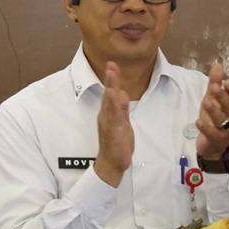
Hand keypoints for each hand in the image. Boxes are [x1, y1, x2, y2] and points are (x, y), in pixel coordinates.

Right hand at [94, 62, 133, 186]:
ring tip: (112, 74)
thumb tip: (120, 94)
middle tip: (111, 64)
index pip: (111, 93)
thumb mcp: (122, 123)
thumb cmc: (117, 144)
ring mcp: (109, 122)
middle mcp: (106, 116)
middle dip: (111, 79)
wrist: (112, 163)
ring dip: (111, 87)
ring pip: (110, 102)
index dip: (112, 79)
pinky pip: (113, 115)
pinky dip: (113, 105)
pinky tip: (113, 96)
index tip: (112, 65)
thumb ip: (121, 109)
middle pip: (109, 94)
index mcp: (109, 113)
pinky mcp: (113, 130)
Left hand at [194, 62, 228, 161]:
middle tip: (214, 87)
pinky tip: (198, 121)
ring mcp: (224, 130)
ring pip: (222, 120)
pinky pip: (212, 134)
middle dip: (222, 97)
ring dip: (214, 110)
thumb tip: (218, 65)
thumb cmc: (214, 119)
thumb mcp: (212, 100)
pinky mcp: (215, 139)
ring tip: (206, 102)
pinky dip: (205, 128)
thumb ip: (215, 83)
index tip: (226, 81)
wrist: (213, 146)